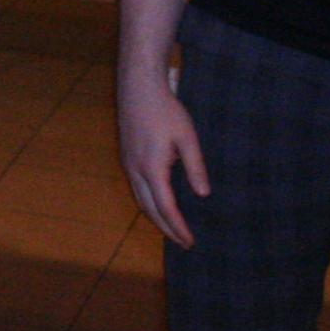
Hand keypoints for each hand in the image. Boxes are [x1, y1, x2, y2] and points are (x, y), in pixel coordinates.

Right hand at [118, 68, 209, 247]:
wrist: (138, 87)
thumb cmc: (166, 110)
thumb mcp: (187, 137)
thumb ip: (195, 166)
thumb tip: (203, 194)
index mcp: (152, 168)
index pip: (166, 207)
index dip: (178, 227)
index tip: (189, 241)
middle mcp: (136, 170)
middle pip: (150, 209)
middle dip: (166, 228)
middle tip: (182, 242)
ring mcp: (128, 163)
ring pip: (140, 200)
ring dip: (156, 217)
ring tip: (172, 228)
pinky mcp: (126, 156)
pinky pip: (137, 189)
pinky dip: (148, 203)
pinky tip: (159, 202)